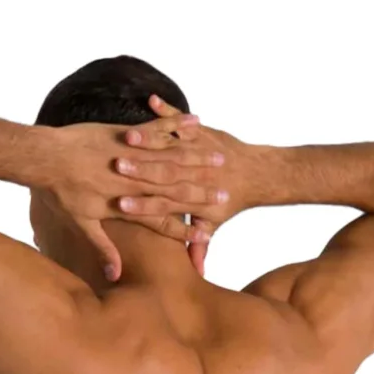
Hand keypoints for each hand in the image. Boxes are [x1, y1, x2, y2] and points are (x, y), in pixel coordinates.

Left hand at [42, 110, 230, 279]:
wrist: (44, 157)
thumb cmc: (60, 192)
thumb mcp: (80, 225)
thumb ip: (102, 249)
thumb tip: (115, 276)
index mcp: (124, 205)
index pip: (161, 221)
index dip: (183, 230)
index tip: (205, 235)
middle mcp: (132, 182)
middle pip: (173, 190)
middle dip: (201, 194)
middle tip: (225, 195)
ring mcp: (130, 155)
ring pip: (171, 158)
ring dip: (198, 159)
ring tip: (220, 160)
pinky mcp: (124, 133)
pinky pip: (157, 128)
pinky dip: (178, 124)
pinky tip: (197, 122)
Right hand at [115, 94, 253, 275]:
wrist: (258, 173)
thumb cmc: (231, 200)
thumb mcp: (213, 224)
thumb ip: (198, 247)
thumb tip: (196, 272)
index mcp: (187, 196)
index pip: (160, 203)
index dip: (140, 204)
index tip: (121, 204)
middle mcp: (188, 172)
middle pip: (159, 171)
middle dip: (137, 169)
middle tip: (116, 165)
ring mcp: (195, 148)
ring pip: (167, 144)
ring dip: (147, 139)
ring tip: (127, 136)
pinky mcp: (200, 131)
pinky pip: (178, 119)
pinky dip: (167, 109)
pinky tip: (151, 100)